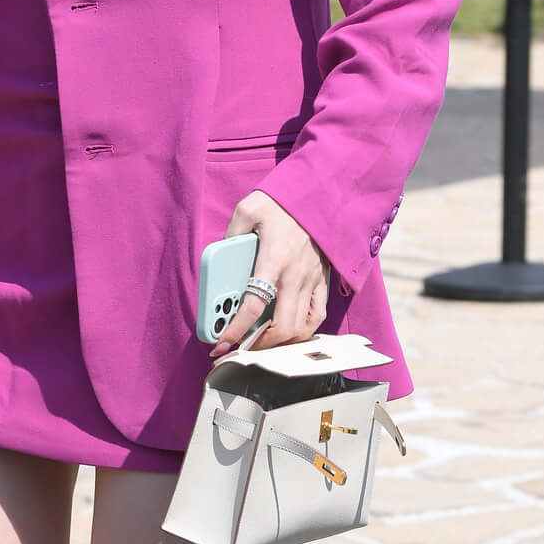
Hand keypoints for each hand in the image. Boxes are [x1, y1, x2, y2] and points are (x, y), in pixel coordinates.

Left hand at [210, 190, 330, 355]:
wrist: (320, 194)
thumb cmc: (282, 202)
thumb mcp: (249, 209)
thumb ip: (232, 232)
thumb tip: (220, 254)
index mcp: (274, 260)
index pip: (254, 306)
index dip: (236, 330)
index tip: (221, 344)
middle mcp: (295, 276)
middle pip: (281, 326)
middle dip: (259, 346)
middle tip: (239, 350)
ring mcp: (312, 281)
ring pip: (300, 327)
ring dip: (280, 343)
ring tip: (261, 345)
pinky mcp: (323, 281)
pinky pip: (317, 316)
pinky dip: (303, 331)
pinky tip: (288, 334)